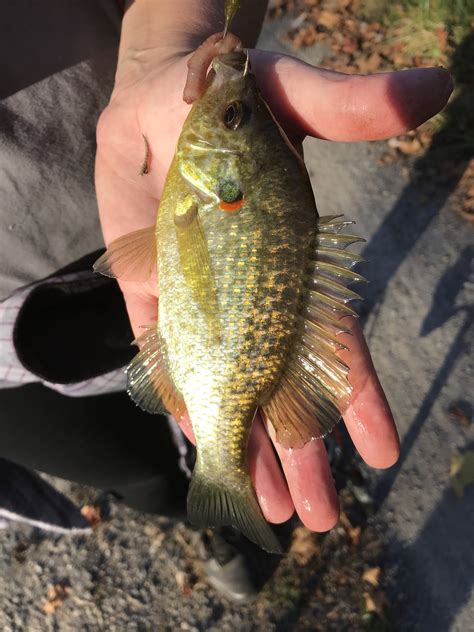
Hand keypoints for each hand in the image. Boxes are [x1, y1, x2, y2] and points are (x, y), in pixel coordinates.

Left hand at [95, 49, 451, 530]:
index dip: (356, 397)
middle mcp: (254, 294)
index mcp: (295, 264)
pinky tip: (203, 450)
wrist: (155, 101)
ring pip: (229, 388)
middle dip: (301, 451)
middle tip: (314, 519)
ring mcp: (203, 301)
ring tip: (265, 509)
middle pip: (283, 386)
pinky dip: (185, 406)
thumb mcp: (286, 96)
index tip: (383, 454)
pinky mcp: (153, 299)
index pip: (333, 342)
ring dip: (248, 448)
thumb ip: (344, 106)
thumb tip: (434, 88)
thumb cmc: (228, 100)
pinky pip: (169, 362)